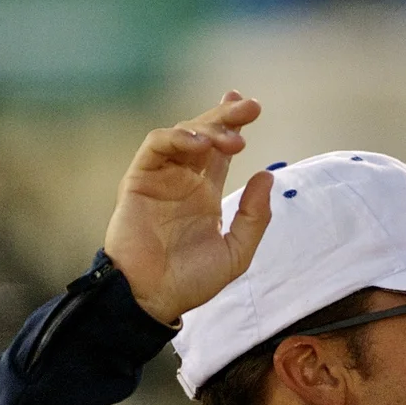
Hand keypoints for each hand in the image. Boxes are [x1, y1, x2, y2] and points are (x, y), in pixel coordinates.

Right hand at [103, 91, 275, 325]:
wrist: (153, 298)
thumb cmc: (191, 282)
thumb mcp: (236, 252)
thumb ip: (254, 217)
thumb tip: (267, 175)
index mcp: (204, 193)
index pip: (220, 150)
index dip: (233, 125)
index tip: (252, 106)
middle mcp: (182, 180)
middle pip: (204, 135)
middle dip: (226, 117)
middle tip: (250, 107)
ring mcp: (160, 177)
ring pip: (181, 135)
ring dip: (207, 129)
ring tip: (230, 139)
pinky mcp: (138, 179)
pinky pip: (155, 147)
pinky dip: (176, 138)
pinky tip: (198, 144)